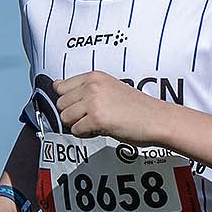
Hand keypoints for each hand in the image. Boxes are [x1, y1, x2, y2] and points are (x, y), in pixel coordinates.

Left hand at [53, 71, 168, 142]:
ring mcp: (93, 101)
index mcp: (94, 76)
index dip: (69, 102)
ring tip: (97, 123)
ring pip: (65, 118)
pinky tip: (101, 130)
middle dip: (73, 115)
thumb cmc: (136, 107)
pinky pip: (76, 131)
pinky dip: (86, 135)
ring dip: (78, 125)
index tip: (82, 107)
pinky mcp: (96, 118)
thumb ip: (83, 88)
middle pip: (61, 104)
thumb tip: (55, 85)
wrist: (156, 119)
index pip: (61, 87)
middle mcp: (92, 86)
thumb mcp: (108, 88)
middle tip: (93, 117)